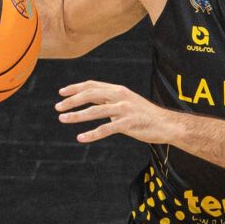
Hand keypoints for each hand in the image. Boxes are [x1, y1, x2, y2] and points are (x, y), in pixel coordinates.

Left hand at [56, 81, 176, 145]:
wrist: (167, 125)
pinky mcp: (128, 124)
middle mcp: (120, 97)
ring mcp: (124, 109)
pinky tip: (81, 138)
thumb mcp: (127, 103)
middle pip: (90, 94)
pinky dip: (92, 133)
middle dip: (72, 100)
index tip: (61, 93)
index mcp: (118, 90)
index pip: (92, 85)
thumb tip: (92, 102)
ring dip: (77, 115)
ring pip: (95, 110)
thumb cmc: (145, 115)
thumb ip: (110, 101)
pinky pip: (106, 129)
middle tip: (57, 107)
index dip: (75, 88)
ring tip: (62, 119)